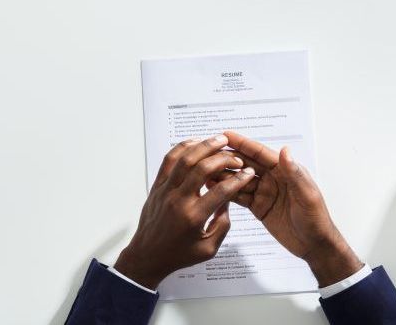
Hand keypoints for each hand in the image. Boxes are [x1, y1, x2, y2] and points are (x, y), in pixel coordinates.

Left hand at [113, 134, 256, 289]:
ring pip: (185, 159)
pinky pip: (168, 160)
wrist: (147, 256)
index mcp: (193, 217)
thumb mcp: (208, 248)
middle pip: (203, 168)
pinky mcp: (157, 186)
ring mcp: (166, 190)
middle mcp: (178, 200)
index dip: (238, 179)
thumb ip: (222, 225)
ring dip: (204, 146)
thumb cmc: (177, 254)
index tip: (248, 172)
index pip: (221, 191)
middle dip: (223, 158)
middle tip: (236, 156)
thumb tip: (228, 202)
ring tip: (220, 139)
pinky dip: (182, 147)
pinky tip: (196, 142)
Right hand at [221, 132, 363, 286]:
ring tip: (205, 170)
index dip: (244, 143)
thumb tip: (285, 150)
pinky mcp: (258, 207)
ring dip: (224, 175)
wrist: (314, 245)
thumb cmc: (316, 218)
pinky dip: (227, 191)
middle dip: (229, 157)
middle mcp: (273, 178)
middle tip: (209, 152)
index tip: (226, 135)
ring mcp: (264, 192)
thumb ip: (294, 173)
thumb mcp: (307, 195)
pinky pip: (240, 196)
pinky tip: (214, 188)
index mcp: (285, 171)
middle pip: (247, 164)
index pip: (261, 153)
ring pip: (240, 180)